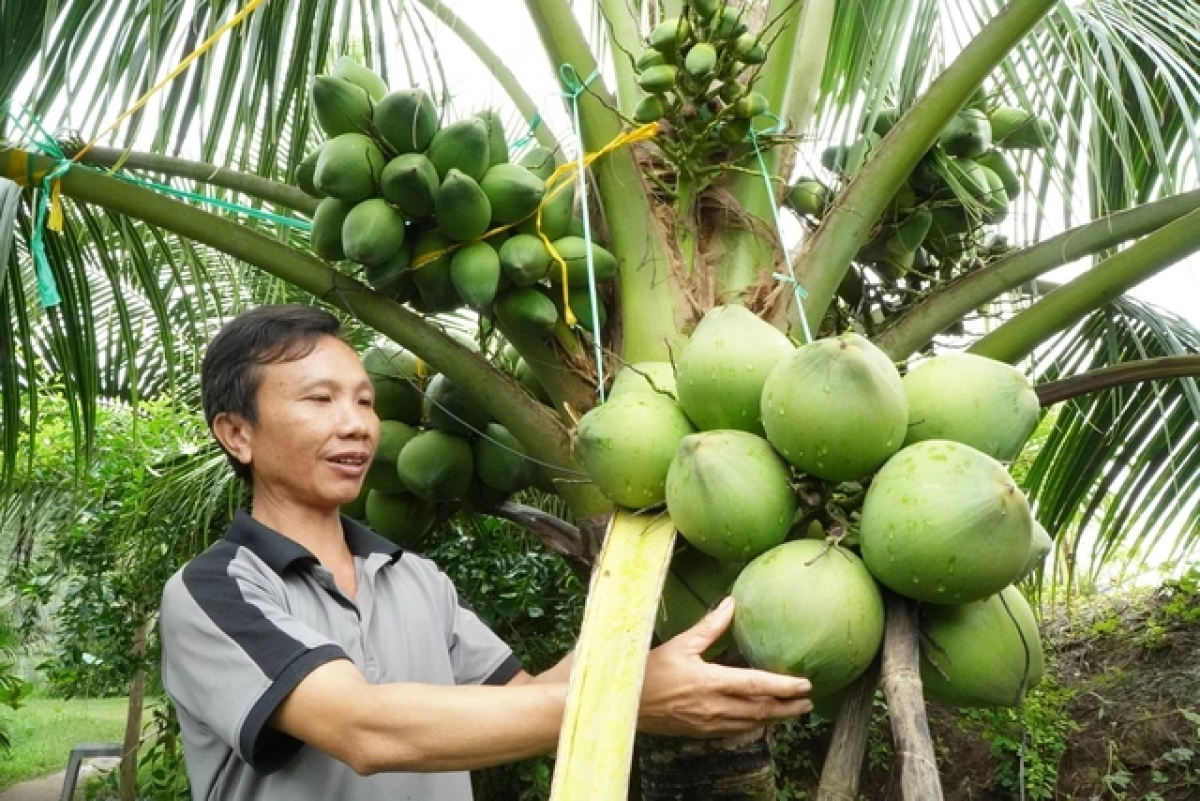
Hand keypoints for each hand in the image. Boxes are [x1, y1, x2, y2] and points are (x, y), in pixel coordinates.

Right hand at [639, 596, 811, 737]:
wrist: (628, 705)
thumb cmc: (652, 671)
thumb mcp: (681, 644)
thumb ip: (710, 627)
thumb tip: (730, 604)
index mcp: (711, 682)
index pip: (757, 685)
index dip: (784, 685)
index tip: (805, 684)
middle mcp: (715, 706)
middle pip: (761, 710)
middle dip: (788, 707)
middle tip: (808, 702)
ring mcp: (710, 723)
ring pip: (752, 724)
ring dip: (775, 718)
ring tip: (793, 712)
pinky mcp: (703, 732)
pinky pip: (737, 731)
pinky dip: (754, 726)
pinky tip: (761, 720)